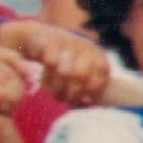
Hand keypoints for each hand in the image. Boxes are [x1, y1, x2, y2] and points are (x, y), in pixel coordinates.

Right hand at [0, 17, 115, 106]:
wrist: (42, 39)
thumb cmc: (66, 63)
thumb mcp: (81, 72)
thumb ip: (87, 88)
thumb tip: (87, 103)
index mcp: (98, 56)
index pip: (100, 76)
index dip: (92, 92)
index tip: (84, 100)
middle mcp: (86, 48)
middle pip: (80, 76)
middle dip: (71, 94)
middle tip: (64, 101)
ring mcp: (68, 43)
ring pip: (64, 72)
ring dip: (57, 88)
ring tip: (53, 94)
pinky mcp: (51, 42)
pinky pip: (50, 63)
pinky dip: (46, 77)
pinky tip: (44, 81)